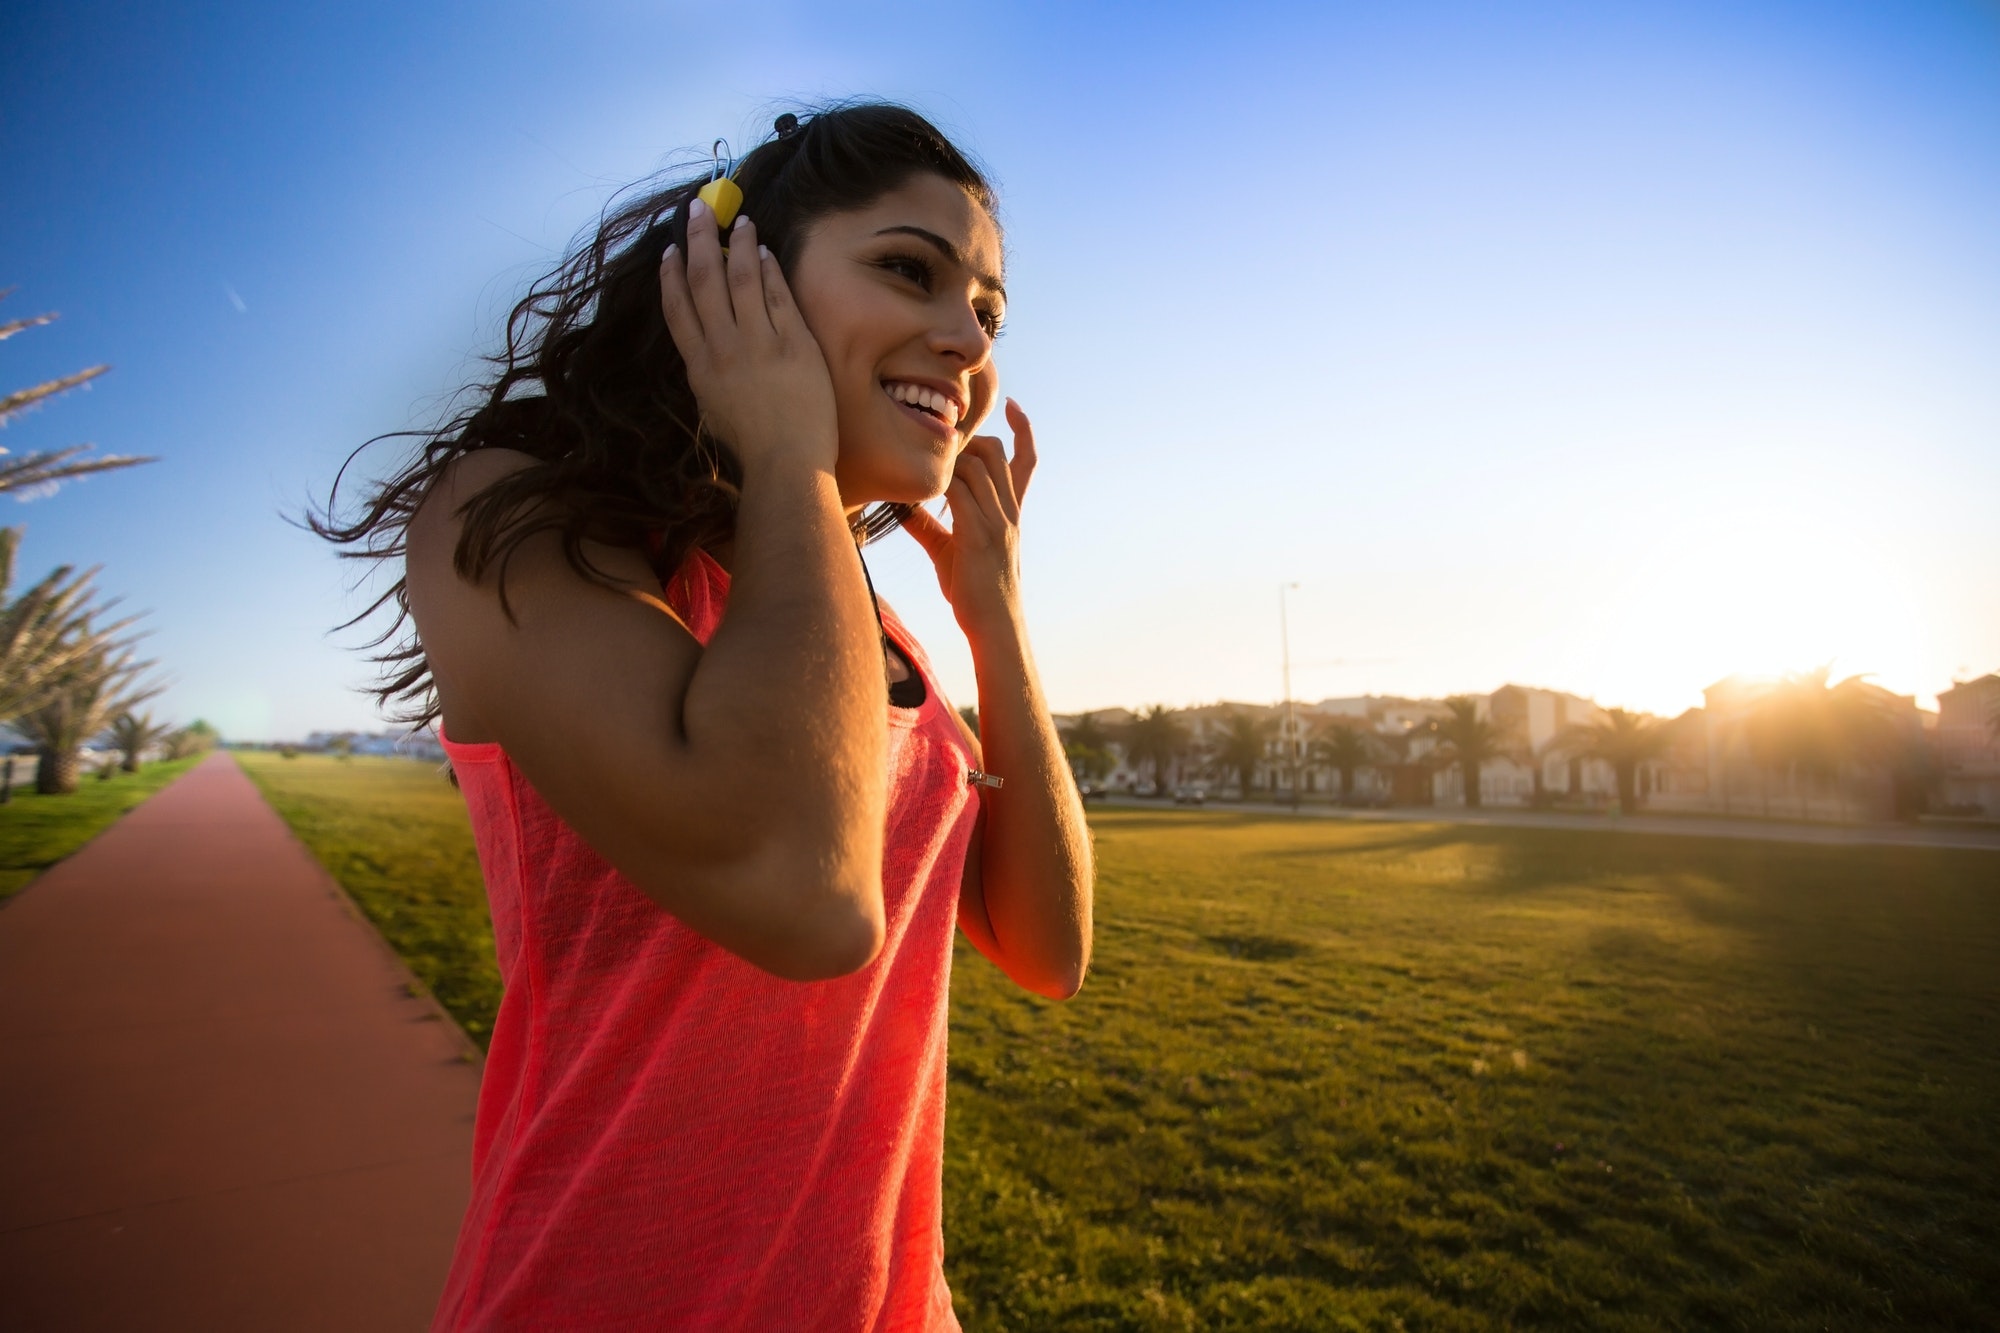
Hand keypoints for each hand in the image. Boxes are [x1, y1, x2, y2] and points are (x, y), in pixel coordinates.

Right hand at [658, 199, 837, 478]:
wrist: (786, 466)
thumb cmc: (753, 448)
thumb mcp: (713, 411)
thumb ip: (708, 376)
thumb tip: (705, 351)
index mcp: (699, 368)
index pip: (677, 309)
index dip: (671, 275)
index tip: (671, 248)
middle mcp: (723, 350)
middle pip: (704, 282)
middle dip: (699, 241)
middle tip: (699, 210)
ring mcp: (758, 345)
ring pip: (741, 280)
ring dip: (738, 245)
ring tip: (740, 221)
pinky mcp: (793, 345)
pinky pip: (777, 296)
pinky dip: (769, 270)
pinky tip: (766, 252)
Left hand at [904, 397, 1037, 642]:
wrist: (995, 627)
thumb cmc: (976, 592)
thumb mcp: (951, 552)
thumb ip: (929, 525)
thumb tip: (900, 507)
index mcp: (1011, 512)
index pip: (1027, 461)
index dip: (1023, 430)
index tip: (1013, 406)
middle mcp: (1009, 511)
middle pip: (995, 453)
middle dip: (966, 441)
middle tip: (936, 449)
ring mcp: (998, 523)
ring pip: (976, 468)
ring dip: (948, 461)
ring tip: (922, 467)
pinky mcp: (980, 537)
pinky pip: (959, 495)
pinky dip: (940, 483)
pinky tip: (920, 485)